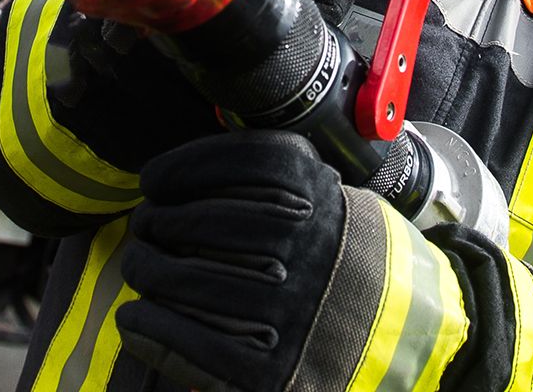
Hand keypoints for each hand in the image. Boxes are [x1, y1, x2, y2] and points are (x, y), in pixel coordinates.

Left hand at [116, 131, 343, 391]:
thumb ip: (265, 172)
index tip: (154, 180)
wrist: (398, 335)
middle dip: (156, 222)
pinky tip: (134, 317)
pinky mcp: (274, 369)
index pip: (233, 163)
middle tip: (145, 226)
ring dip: (147, 270)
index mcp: (315, 194)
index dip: (179, 168)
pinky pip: (190, 341)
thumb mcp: (321, 195)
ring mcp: (289, 308)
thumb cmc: (337, 255)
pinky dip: (151, 326)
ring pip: (186, 279)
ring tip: (140, 266)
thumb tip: (174, 175)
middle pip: (199, 221)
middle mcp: (304, 245)